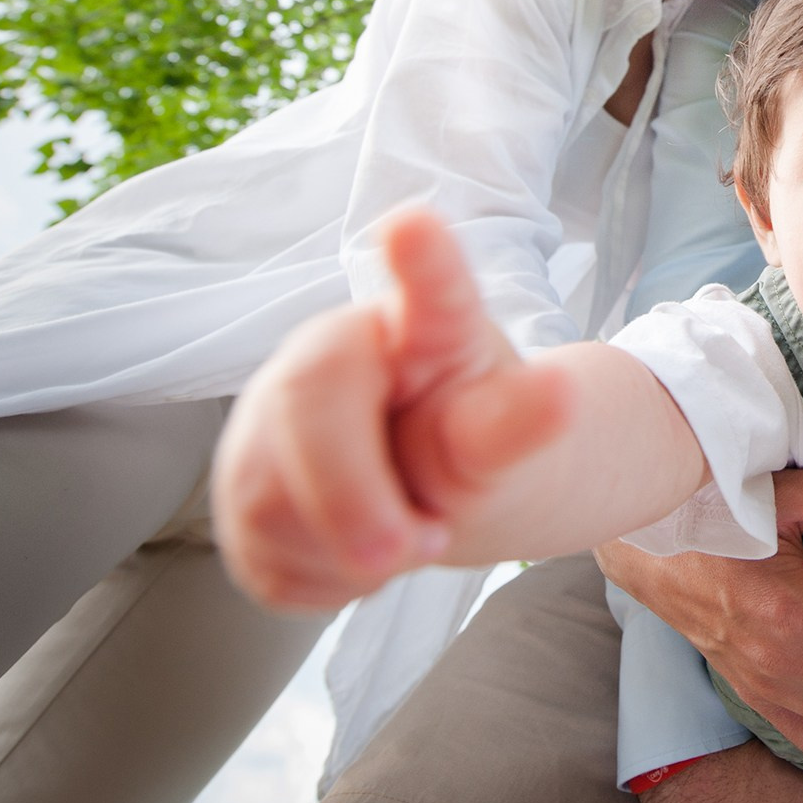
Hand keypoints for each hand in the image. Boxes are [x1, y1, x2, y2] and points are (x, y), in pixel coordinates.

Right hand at [214, 208, 568, 609]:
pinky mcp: (243, 485)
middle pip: (305, 408)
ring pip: (268, 497)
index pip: (428, 290)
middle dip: (350, 500)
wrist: (431, 483)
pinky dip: (319, 579)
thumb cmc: (469, 435)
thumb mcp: (505, 435)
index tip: (416, 224)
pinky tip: (353, 555)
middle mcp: (330, 352)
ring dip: (347, 551)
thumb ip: (518, 424)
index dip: (423, 260)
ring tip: (403, 535)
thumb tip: (559, 392)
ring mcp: (271, 415)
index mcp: (421, 325)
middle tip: (414, 548)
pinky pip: (260, 554)